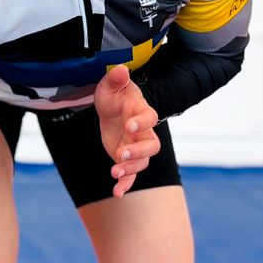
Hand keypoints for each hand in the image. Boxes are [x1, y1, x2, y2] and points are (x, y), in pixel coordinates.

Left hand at [94, 65, 160, 197]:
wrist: (112, 109)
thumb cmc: (114, 95)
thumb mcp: (110, 86)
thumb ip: (116, 79)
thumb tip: (120, 68)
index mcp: (141, 112)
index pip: (149, 118)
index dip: (142, 122)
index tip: (129, 125)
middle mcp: (143, 132)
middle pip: (152, 146)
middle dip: (138, 151)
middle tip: (121, 154)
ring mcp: (137, 148)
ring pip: (143, 162)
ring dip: (130, 170)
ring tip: (114, 172)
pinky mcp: (127, 159)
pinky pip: (131, 175)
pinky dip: (126, 184)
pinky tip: (117, 193)